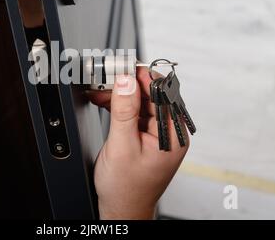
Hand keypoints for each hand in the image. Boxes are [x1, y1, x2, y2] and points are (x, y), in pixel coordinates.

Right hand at [88, 68, 189, 219]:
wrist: (121, 208)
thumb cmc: (126, 188)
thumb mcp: (122, 146)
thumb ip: (124, 112)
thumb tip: (125, 81)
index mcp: (173, 136)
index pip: (163, 94)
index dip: (144, 77)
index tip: (125, 66)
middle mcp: (169, 132)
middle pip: (152, 95)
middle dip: (128, 84)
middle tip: (107, 76)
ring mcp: (157, 133)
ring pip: (140, 101)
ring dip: (120, 94)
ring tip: (100, 90)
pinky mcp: (145, 135)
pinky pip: (133, 112)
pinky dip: (119, 105)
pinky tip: (105, 100)